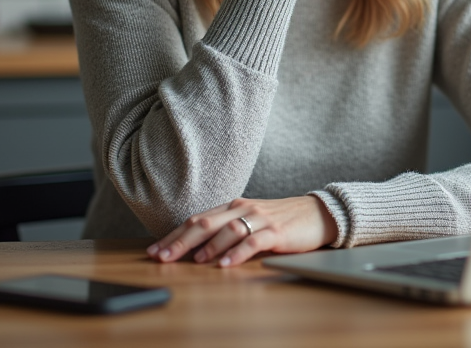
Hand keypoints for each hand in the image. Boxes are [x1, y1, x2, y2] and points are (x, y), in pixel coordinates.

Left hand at [147, 195, 338, 266]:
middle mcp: (243, 208)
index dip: (173, 235)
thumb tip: (194, 249)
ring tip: (193, 260)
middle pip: (205, 223)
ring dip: (207, 246)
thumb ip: (226, 229)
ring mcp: (260, 218)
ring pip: (227, 229)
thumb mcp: (250, 221)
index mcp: (233, 206)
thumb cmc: (281, 220)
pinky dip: (237, 253)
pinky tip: (225, 264)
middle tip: (162, 257)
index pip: (197, 219)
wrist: (318, 214)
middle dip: (180, 241)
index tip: (153, 250)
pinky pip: (253, 241)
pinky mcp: (276, 231)